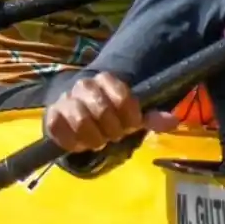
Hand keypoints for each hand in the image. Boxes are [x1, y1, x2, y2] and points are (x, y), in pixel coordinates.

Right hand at [43, 72, 179, 153]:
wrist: (77, 114)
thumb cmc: (109, 116)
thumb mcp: (131, 115)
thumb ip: (151, 117)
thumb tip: (173, 121)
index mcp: (107, 79)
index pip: (123, 99)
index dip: (130, 118)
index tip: (130, 125)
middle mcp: (84, 85)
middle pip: (103, 111)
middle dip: (112, 131)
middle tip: (113, 136)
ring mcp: (66, 99)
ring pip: (81, 121)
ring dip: (93, 138)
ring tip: (97, 141)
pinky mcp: (51, 115)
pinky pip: (59, 129)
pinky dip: (72, 142)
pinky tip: (79, 144)